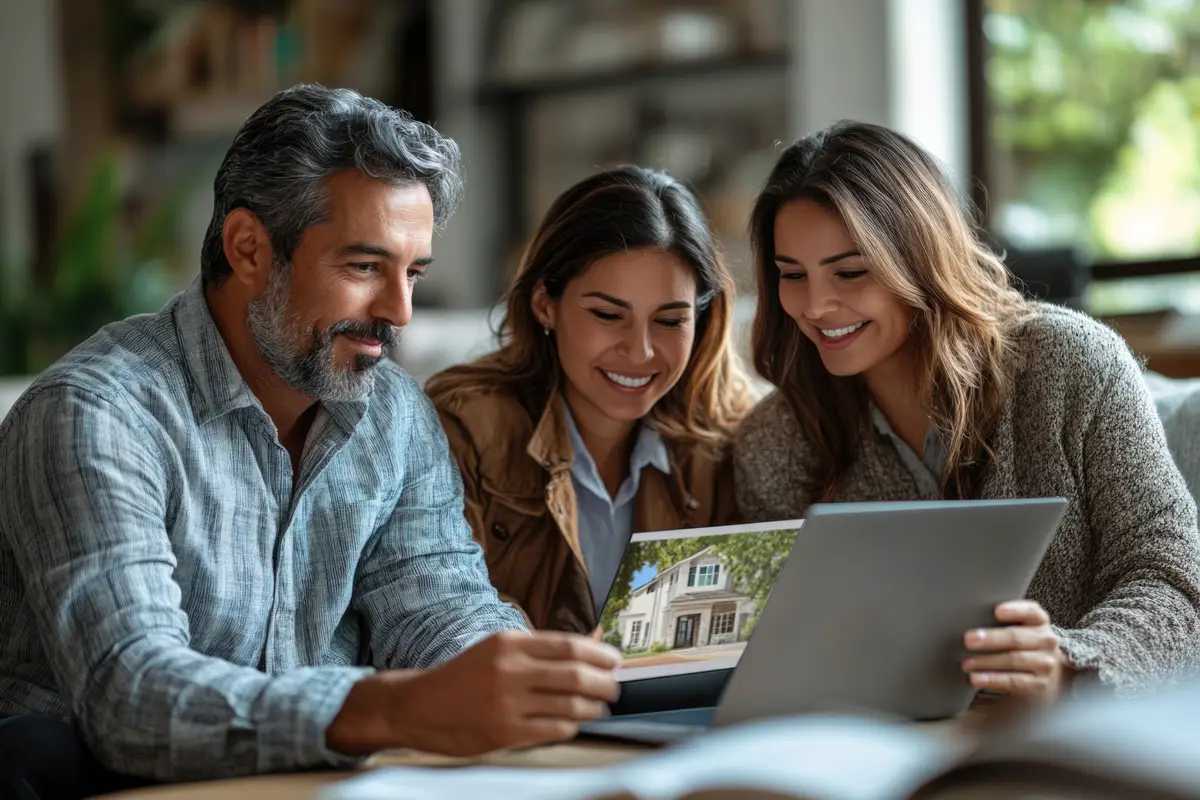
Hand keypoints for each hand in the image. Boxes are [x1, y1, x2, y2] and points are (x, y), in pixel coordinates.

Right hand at [327, 630, 620, 756]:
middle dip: (604, 682)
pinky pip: (554, 729)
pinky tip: (575, 723)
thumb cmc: (466, 676)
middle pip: (574, 674)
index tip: (615, 660)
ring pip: (569, 705)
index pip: (568, 645)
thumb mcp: (500, 649)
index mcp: (509, 643)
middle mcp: (509, 670)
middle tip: (615, 687)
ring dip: (593, 707)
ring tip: (600, 707)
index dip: (599, 654)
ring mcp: (507, 703)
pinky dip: (572, 726)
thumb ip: (545, 647)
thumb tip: (595, 639)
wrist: (420, 705)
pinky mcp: (504, 732)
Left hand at [961, 600, 1072, 701]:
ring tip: (966, 663)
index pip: (1031, 612)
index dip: (1015, 611)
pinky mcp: (1039, 684)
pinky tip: (976, 678)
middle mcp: (1045, 640)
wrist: (1044, 667)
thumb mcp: (1018, 624)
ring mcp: (1045, 663)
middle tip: (968, 640)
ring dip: (987, 662)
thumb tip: (968, 616)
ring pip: (1014, 660)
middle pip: (1017, 638)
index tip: (996, 611)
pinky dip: (993, 679)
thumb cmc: (1020, 639)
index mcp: (1038, 620)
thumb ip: (999, 618)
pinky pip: (1014, 681)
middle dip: (991, 639)